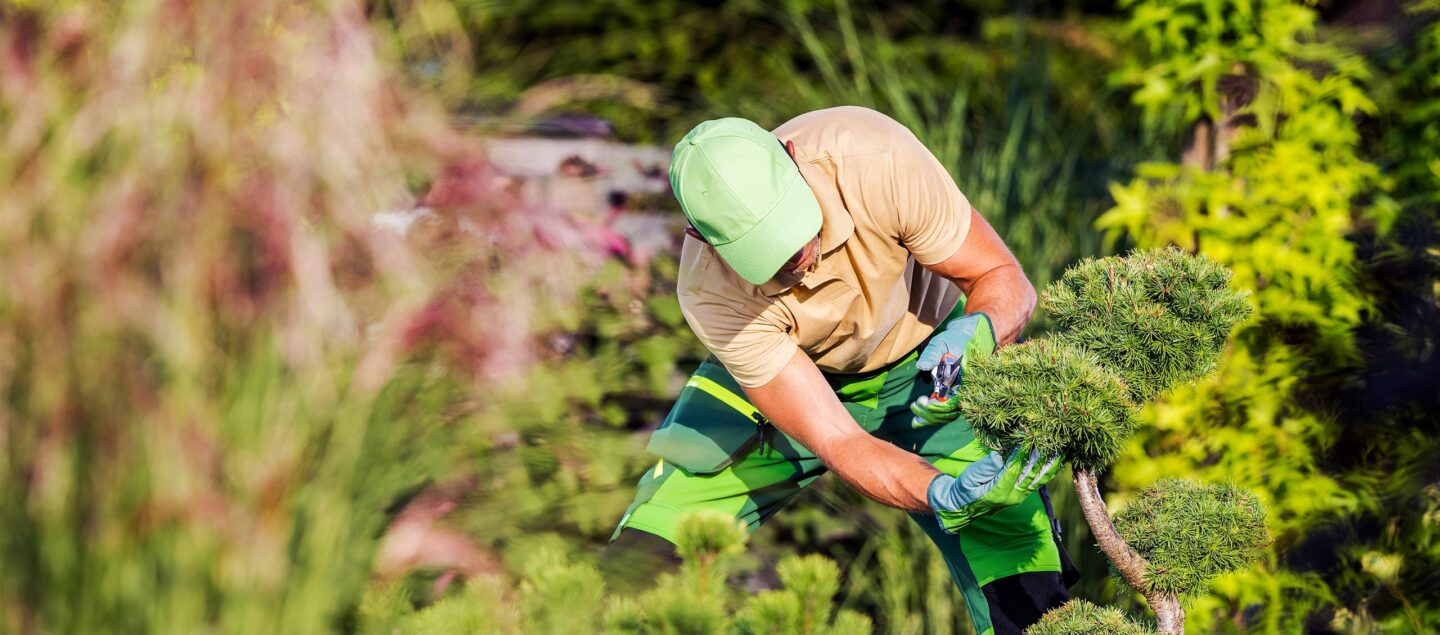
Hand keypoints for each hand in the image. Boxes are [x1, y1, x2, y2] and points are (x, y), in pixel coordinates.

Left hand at [910, 312, 996, 427]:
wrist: (969, 338)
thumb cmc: (956, 340)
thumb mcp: (943, 343)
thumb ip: (932, 354)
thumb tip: (922, 366)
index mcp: (964, 379)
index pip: (952, 403)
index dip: (936, 406)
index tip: (922, 401)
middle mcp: (965, 390)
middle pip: (949, 413)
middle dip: (930, 413)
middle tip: (915, 405)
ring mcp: (961, 393)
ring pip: (948, 415)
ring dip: (930, 418)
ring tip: (915, 415)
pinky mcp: (955, 394)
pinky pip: (946, 410)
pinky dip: (934, 416)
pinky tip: (920, 417)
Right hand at [927, 449, 1062, 532]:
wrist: (964, 505)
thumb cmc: (965, 488)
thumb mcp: (970, 477)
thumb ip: (985, 467)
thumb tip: (999, 457)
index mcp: (998, 492)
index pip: (1014, 470)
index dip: (1021, 453)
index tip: (1028, 437)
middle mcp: (1013, 497)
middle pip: (1032, 475)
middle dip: (1042, 457)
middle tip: (1050, 440)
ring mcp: (1019, 496)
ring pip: (1039, 479)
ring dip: (1049, 464)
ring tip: (1060, 449)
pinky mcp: (1022, 494)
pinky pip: (1038, 482)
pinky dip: (1047, 470)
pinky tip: (1054, 460)